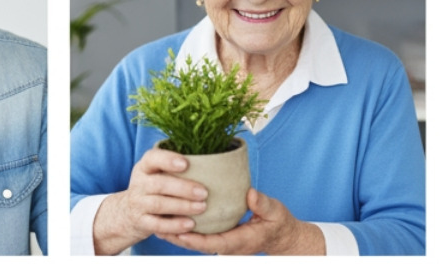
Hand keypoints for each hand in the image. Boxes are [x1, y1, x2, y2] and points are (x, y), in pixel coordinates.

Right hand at [92, 147, 207, 252]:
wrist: (129, 212)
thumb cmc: (153, 186)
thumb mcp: (156, 172)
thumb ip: (174, 165)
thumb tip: (209, 159)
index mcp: (144, 167)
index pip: (152, 158)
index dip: (168, 160)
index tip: (186, 163)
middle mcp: (139, 184)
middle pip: (158, 184)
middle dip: (182, 188)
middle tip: (204, 192)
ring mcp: (138, 204)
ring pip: (159, 204)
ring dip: (182, 206)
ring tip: (202, 207)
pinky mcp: (141, 222)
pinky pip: (157, 225)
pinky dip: (174, 225)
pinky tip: (190, 224)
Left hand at [161, 188, 317, 255]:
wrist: (282, 236)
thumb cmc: (278, 223)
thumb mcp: (275, 211)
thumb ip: (262, 204)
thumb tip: (251, 194)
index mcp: (240, 241)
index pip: (214, 243)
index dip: (195, 239)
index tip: (179, 231)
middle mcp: (229, 246)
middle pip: (199, 245)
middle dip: (178, 238)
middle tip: (159, 227)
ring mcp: (224, 244)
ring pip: (197, 243)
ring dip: (178, 236)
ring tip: (158, 225)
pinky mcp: (221, 238)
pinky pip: (200, 238)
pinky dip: (185, 232)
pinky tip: (172, 222)